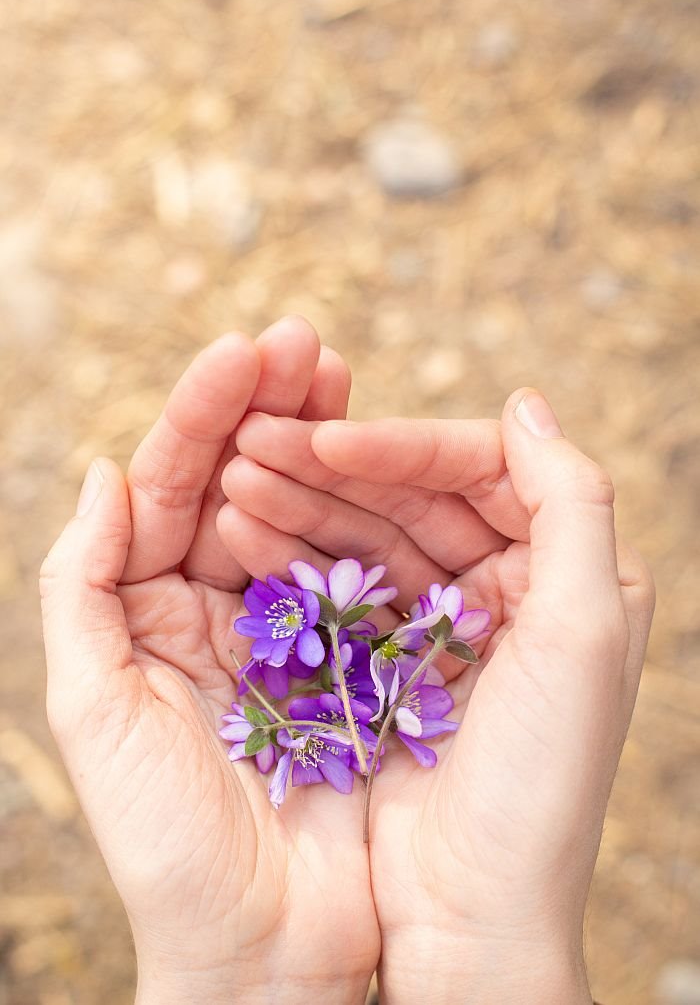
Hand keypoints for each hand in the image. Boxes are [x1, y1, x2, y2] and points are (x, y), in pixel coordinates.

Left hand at [40, 318, 379, 1004]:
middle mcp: (215, 604)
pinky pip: (355, 568)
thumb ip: (82, 585)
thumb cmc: (168, 844)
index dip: (203, 415)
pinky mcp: (352, 655)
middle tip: (308, 343)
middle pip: (237, 480)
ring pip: (301, 509)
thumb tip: (103, 472)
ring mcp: (289, 624)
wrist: (267, 949)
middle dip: (268, 405)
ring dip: (319, 440)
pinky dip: (365, 511)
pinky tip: (377, 460)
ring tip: (341, 378)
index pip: (168, 485)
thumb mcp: (95, 708)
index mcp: (147, 608)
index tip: (246, 352)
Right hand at [219, 389, 653, 1004]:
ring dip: (302, 502)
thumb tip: (526, 402)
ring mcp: (443, 623)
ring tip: (234, 479)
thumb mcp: (585, 633)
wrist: (471, 920)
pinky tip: (241, 531)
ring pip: (367, 534)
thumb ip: (575, 503)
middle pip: (413, 495)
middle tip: (254, 443)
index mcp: (566, 569)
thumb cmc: (541, 784)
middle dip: (334, 467)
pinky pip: (338, 587)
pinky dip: (293, 556)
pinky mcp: (389, 661)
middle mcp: (508, 586)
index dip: (403, 445)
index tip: (327, 437)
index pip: (480, 471)